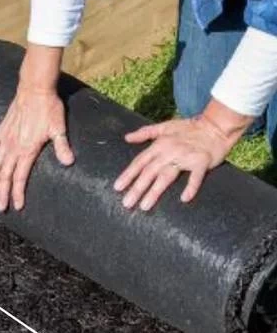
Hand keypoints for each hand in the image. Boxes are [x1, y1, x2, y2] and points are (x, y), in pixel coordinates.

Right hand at [0, 77, 73, 210]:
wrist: (35, 88)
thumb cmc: (49, 108)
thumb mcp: (59, 128)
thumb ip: (62, 147)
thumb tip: (68, 162)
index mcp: (27, 149)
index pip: (19, 177)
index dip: (17, 193)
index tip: (16, 206)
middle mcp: (13, 147)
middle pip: (5, 175)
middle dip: (3, 193)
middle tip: (1, 208)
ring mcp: (5, 139)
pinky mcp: (2, 129)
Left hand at [114, 104, 248, 209]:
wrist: (216, 126)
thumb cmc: (190, 128)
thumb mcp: (165, 126)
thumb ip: (145, 133)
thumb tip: (127, 137)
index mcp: (160, 144)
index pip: (140, 161)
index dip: (128, 175)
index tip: (117, 188)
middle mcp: (170, 151)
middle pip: (149, 172)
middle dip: (137, 188)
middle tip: (127, 203)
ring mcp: (185, 157)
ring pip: (167, 176)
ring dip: (155, 191)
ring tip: (145, 206)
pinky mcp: (201, 162)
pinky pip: (195, 176)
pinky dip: (191, 187)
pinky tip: (184, 199)